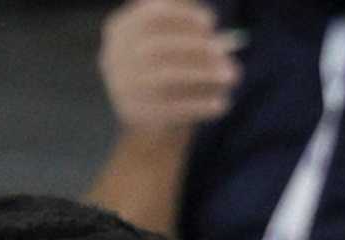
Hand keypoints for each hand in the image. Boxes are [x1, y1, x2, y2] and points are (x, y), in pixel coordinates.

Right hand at [100, 0, 244, 135]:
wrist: (149, 119)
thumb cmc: (166, 67)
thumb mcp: (172, 39)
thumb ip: (185, 26)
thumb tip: (212, 31)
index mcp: (120, 29)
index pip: (151, 16)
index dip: (183, 17)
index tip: (211, 23)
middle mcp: (113, 57)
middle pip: (159, 47)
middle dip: (197, 48)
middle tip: (225, 54)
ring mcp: (120, 87)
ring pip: (166, 77)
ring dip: (203, 75)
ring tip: (232, 76)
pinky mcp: (133, 115)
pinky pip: (170, 108)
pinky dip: (200, 106)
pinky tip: (221, 104)